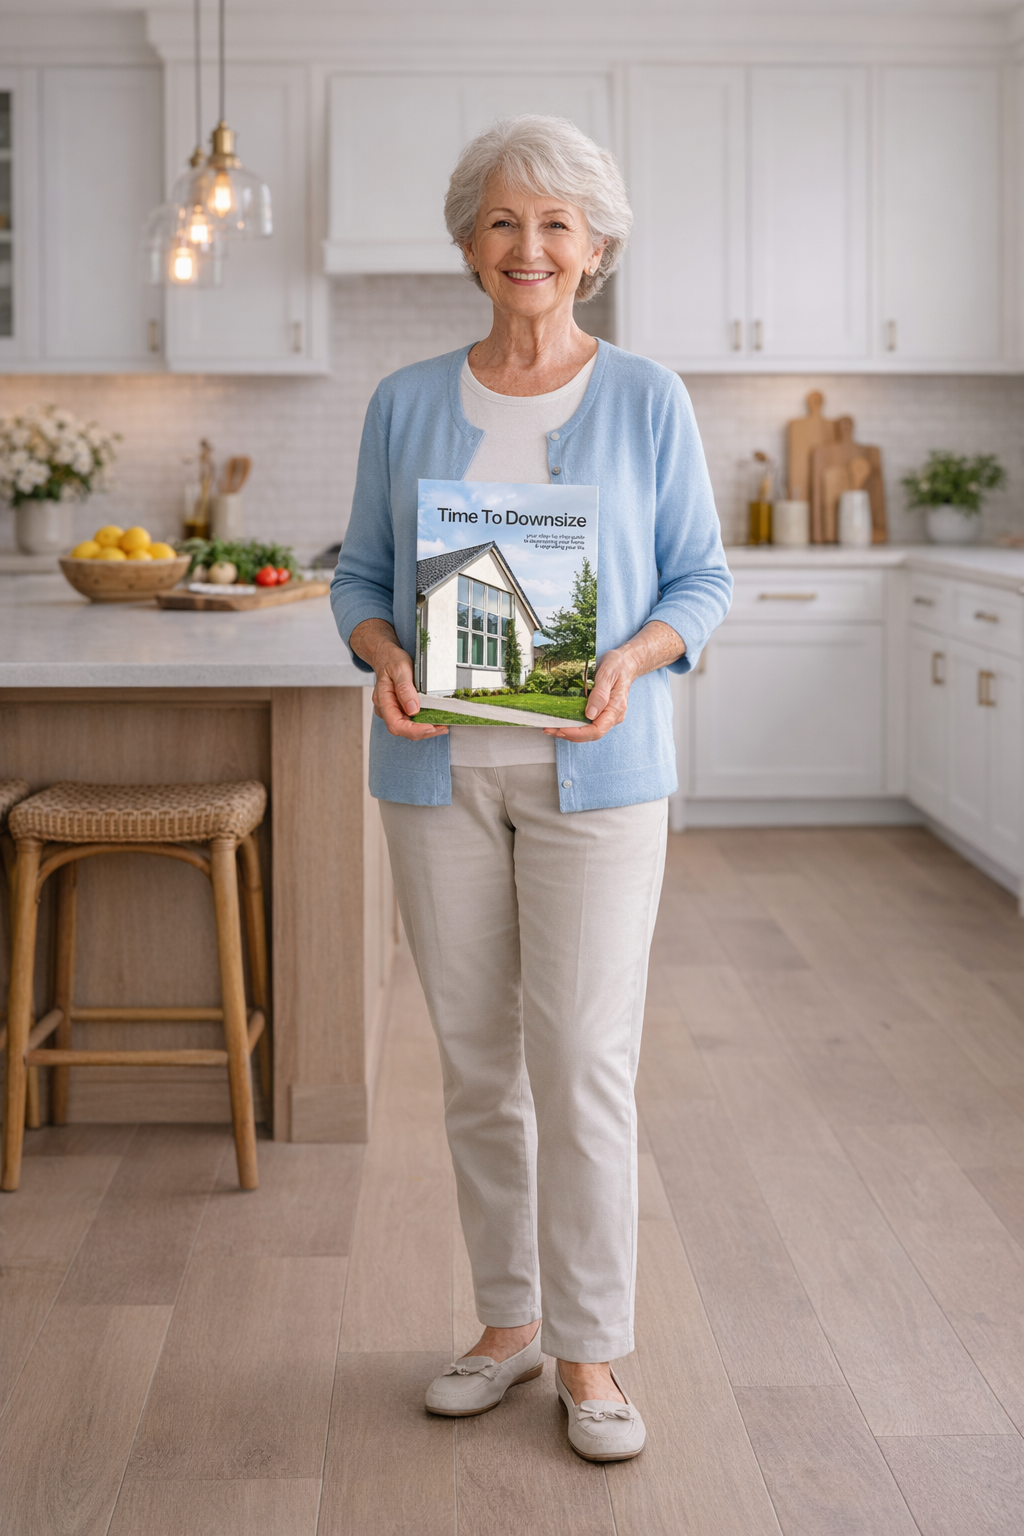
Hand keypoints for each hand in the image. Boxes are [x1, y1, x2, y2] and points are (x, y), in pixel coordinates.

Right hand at [350, 619, 447, 739]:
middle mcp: (386, 709)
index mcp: (383, 700)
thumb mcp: (400, 669)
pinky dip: (423, 723)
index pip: (396, 724)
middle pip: (403, 730)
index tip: (431, 727)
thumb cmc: (391, 660)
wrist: (386, 655)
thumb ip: (405, 689)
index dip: (414, 730)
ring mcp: (392, 711)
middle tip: (443, 727)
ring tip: (442, 725)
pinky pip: (410, 722)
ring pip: (407, 729)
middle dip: (423, 732)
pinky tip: (435, 720)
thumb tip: (413, 710)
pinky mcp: (400, 709)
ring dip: (425, 730)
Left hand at [543, 647, 636, 741]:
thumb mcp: (608, 674)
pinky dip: (572, 724)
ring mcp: (606, 715)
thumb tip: (589, 714)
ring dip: (568, 731)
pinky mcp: (600, 712)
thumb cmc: (618, 665)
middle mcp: (612, 716)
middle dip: (568, 734)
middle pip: (590, 734)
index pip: (596, 730)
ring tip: (550, 727)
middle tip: (549, 729)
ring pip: (587, 731)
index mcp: (615, 709)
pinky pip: (586, 723)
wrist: (626, 662)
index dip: (577, 733)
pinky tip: (560, 721)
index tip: (561, 729)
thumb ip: (600, 694)